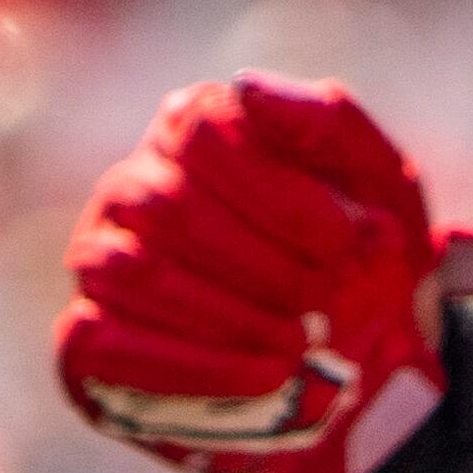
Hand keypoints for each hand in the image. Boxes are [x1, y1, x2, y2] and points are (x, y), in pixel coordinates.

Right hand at [57, 76, 472, 472]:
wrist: (364, 370)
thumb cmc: (373, 262)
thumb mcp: (388, 190)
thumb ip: (334, 125)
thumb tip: (248, 86)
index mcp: (198, 129)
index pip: (202, 126)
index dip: (277, 189)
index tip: (351, 243)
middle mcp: (134, 185)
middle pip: (165, 202)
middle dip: (260, 260)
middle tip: (331, 307)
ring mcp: (99, 261)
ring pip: (127, 270)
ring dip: (224, 314)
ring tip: (303, 352)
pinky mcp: (85, 344)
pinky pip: (100, 342)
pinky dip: (185, 367)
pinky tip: (263, 385)